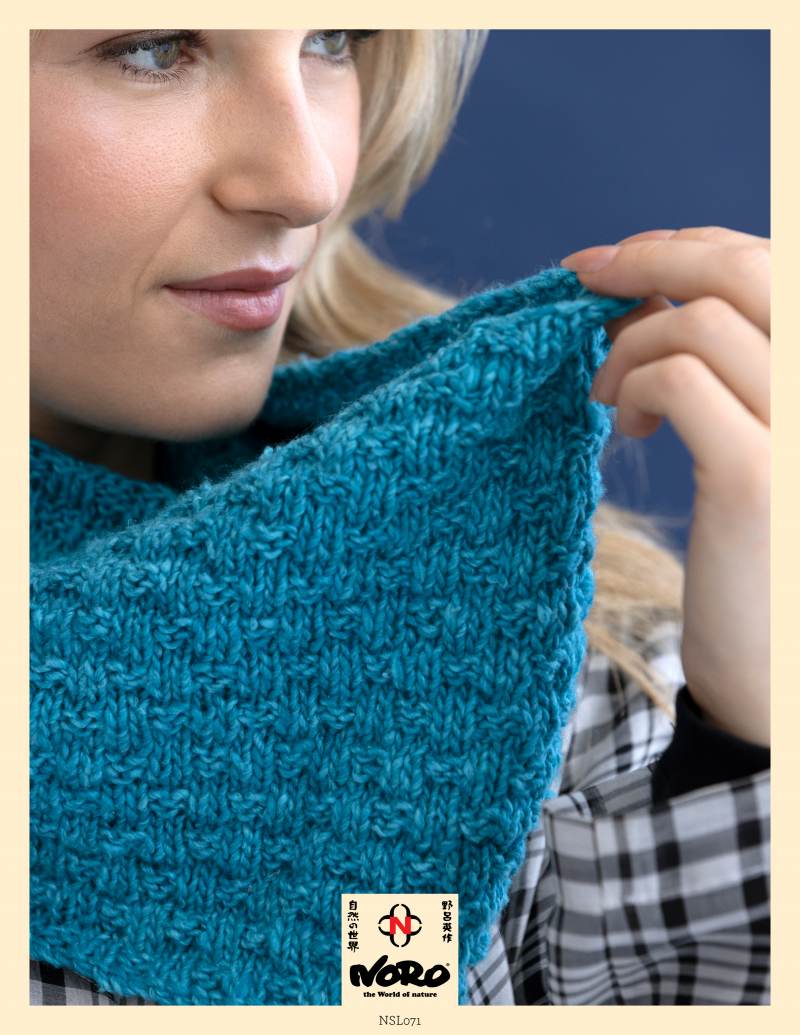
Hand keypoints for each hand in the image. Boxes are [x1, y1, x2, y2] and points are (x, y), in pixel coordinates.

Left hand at [560, 226, 769, 746]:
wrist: (780, 671)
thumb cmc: (762, 557)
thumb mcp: (760, 438)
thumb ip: (735, 368)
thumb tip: (654, 293)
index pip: (772, 263)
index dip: (689, 248)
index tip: (618, 264)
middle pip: (747, 268)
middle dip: (649, 257)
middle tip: (584, 278)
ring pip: (700, 317)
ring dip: (629, 343)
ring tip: (607, 395)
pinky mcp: (760, 475)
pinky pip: (678, 377)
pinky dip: (632, 383)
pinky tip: (623, 424)